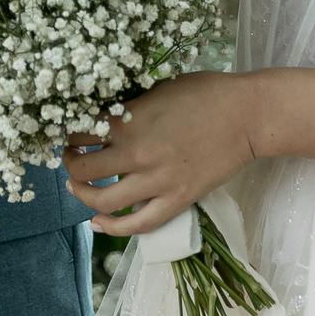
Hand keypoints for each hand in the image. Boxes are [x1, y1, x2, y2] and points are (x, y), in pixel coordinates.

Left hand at [64, 72, 256, 236]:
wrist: (246, 115)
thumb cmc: (204, 92)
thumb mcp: (156, 88)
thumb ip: (129, 106)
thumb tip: (105, 116)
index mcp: (128, 120)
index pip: (79, 132)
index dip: (69, 133)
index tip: (69, 133)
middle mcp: (135, 153)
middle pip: (83, 168)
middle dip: (69, 163)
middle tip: (70, 158)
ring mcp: (156, 181)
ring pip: (103, 200)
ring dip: (83, 195)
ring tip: (77, 186)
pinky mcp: (177, 200)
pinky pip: (138, 223)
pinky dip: (113, 228)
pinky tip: (98, 223)